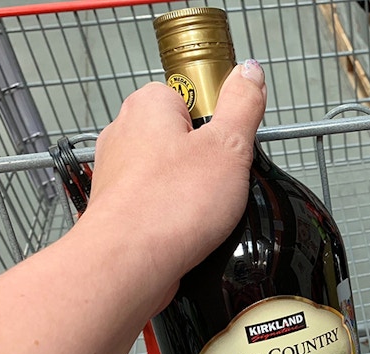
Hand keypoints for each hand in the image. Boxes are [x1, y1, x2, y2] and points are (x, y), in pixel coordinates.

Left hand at [83, 59, 267, 289]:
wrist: (127, 265)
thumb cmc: (170, 204)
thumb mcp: (229, 146)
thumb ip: (242, 105)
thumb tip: (249, 71)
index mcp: (148, 106)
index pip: (192, 96)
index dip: (219, 122)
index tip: (232, 146)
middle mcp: (125, 134)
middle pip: (184, 137)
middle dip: (209, 161)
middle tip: (225, 182)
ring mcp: (119, 174)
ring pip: (172, 175)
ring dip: (194, 193)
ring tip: (208, 211)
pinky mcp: (120, 211)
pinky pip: (160, 205)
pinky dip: (178, 218)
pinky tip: (190, 232)